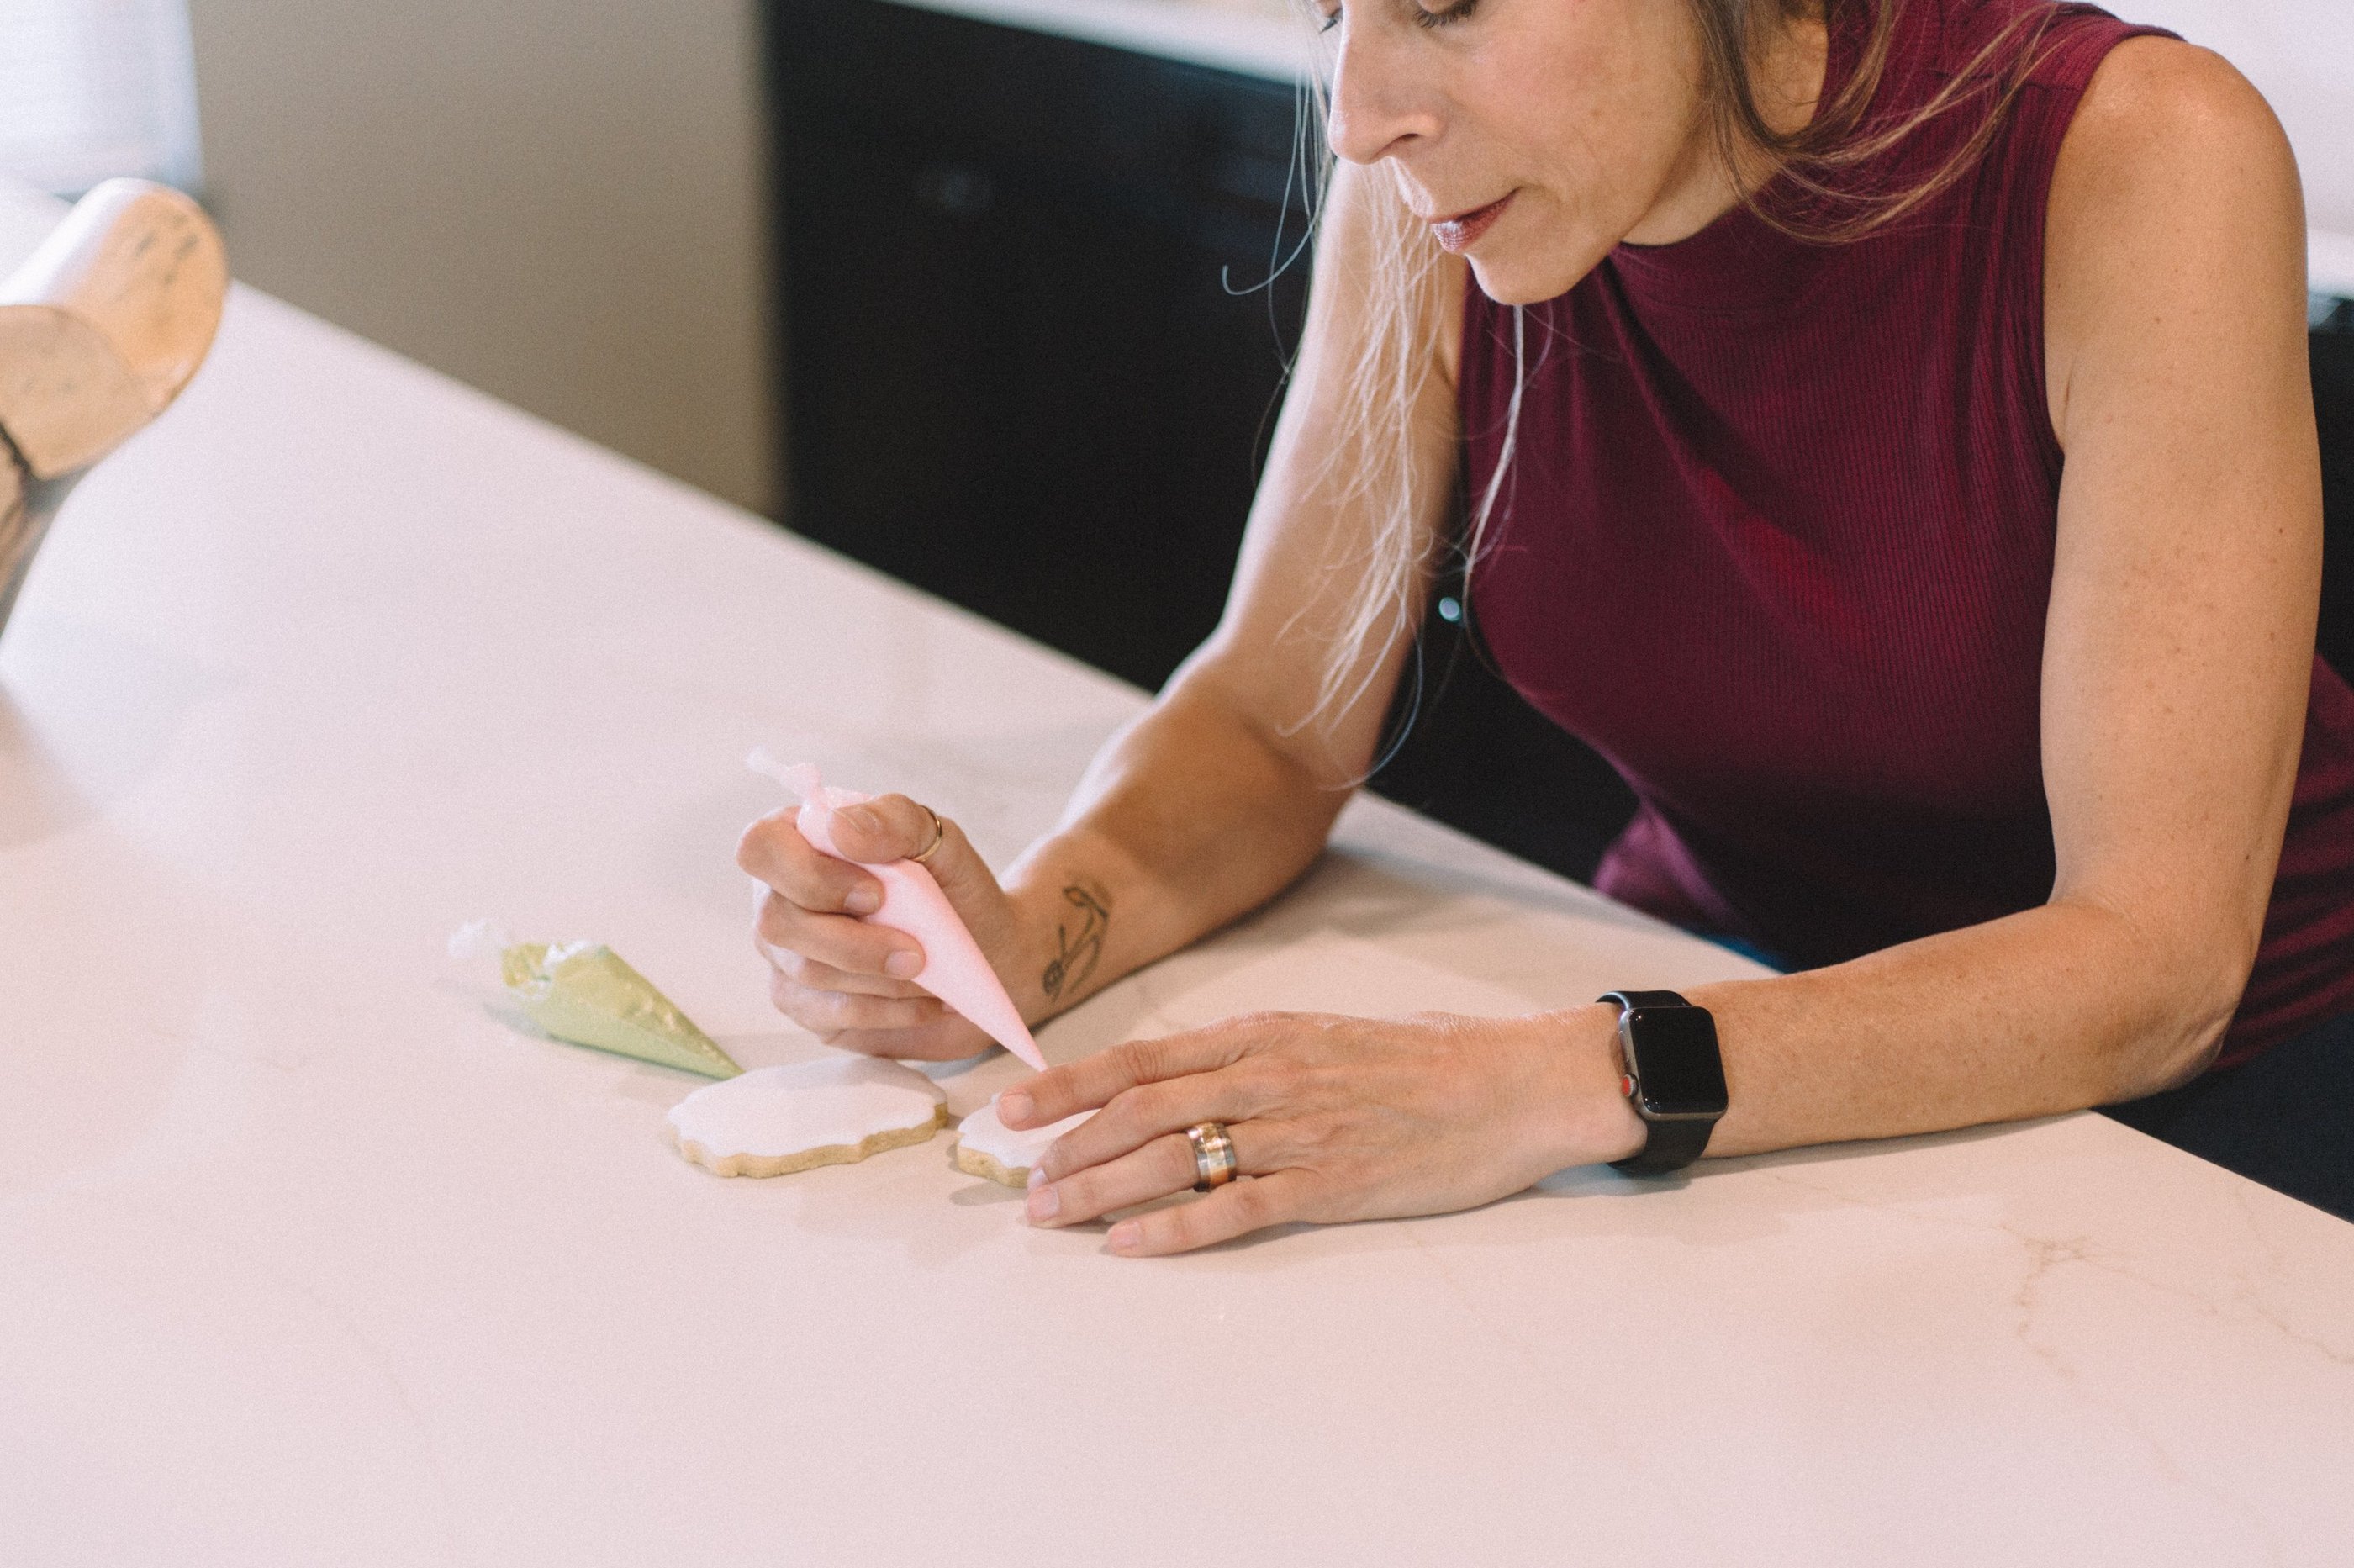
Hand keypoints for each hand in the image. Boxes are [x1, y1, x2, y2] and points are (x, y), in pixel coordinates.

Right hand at [735, 794, 1027, 1059]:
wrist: (989, 956)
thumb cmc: (954, 888)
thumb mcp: (937, 839)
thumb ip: (892, 819)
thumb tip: (838, 827)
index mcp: (800, 842)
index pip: (760, 847)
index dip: (808, 874)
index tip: (876, 893)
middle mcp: (779, 897)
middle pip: (775, 922)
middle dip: (852, 941)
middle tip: (916, 950)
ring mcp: (786, 956)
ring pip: (805, 973)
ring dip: (878, 977)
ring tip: (929, 971)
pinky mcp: (807, 1006)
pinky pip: (828, 1014)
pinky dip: (885, 1010)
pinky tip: (923, 1001)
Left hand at [1002, 1006, 1645, 1254]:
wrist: (1514, 1084)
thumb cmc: (1426, 1060)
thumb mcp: (1326, 1035)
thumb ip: (1257, 1056)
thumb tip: (1191, 1078)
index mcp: (1262, 1036)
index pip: (1141, 1059)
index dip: (1068, 1085)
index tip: (1013, 1108)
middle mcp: (1267, 1077)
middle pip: (1139, 1110)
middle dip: (1068, 1146)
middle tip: (1023, 1183)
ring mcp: (1297, 1132)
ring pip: (1172, 1158)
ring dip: (1101, 1189)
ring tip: (1055, 1215)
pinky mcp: (1332, 1184)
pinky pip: (1234, 1209)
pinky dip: (1173, 1229)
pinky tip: (1128, 1246)